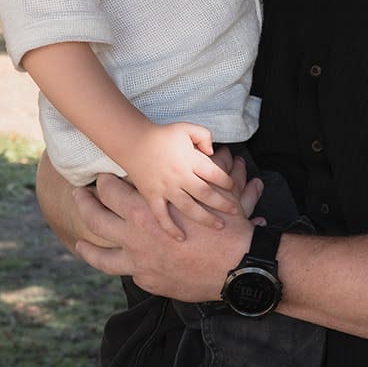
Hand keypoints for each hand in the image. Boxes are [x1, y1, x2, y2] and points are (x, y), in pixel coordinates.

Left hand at [74, 171, 252, 300]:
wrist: (234, 268)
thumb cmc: (228, 229)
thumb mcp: (223, 194)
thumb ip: (221, 173)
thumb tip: (229, 156)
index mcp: (148, 207)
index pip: (114, 189)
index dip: (105, 181)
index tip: (102, 177)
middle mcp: (136, 233)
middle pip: (96, 216)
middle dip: (85, 203)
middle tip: (80, 196)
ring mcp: (138, 260)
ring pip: (99, 255)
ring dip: (86, 247)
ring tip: (79, 242)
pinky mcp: (146, 280)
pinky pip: (125, 274)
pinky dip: (119, 268)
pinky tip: (120, 269)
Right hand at [120, 121, 237, 239]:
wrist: (132, 141)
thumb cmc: (162, 135)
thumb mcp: (187, 128)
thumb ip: (204, 136)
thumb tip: (214, 151)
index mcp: (191, 160)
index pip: (215, 174)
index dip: (228, 181)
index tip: (234, 187)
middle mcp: (180, 176)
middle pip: (206, 194)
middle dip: (223, 203)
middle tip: (235, 211)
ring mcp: (166, 188)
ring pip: (189, 207)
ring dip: (205, 218)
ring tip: (219, 226)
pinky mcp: (152, 196)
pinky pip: (161, 216)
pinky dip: (170, 228)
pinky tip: (180, 238)